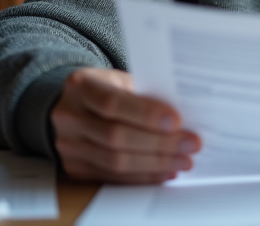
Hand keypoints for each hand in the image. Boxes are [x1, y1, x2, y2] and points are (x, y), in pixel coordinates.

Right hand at [50, 68, 200, 183]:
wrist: (73, 106)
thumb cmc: (108, 89)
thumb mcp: (121, 80)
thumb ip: (145, 94)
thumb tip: (183, 117)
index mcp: (81, 86)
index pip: (112, 102)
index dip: (145, 114)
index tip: (176, 121)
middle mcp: (69, 116)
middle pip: (115, 137)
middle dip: (159, 144)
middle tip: (191, 145)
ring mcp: (69, 145)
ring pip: (115, 162)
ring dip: (155, 165)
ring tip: (183, 161)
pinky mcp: (75, 168)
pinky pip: (113, 178)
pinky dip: (142, 177)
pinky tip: (165, 172)